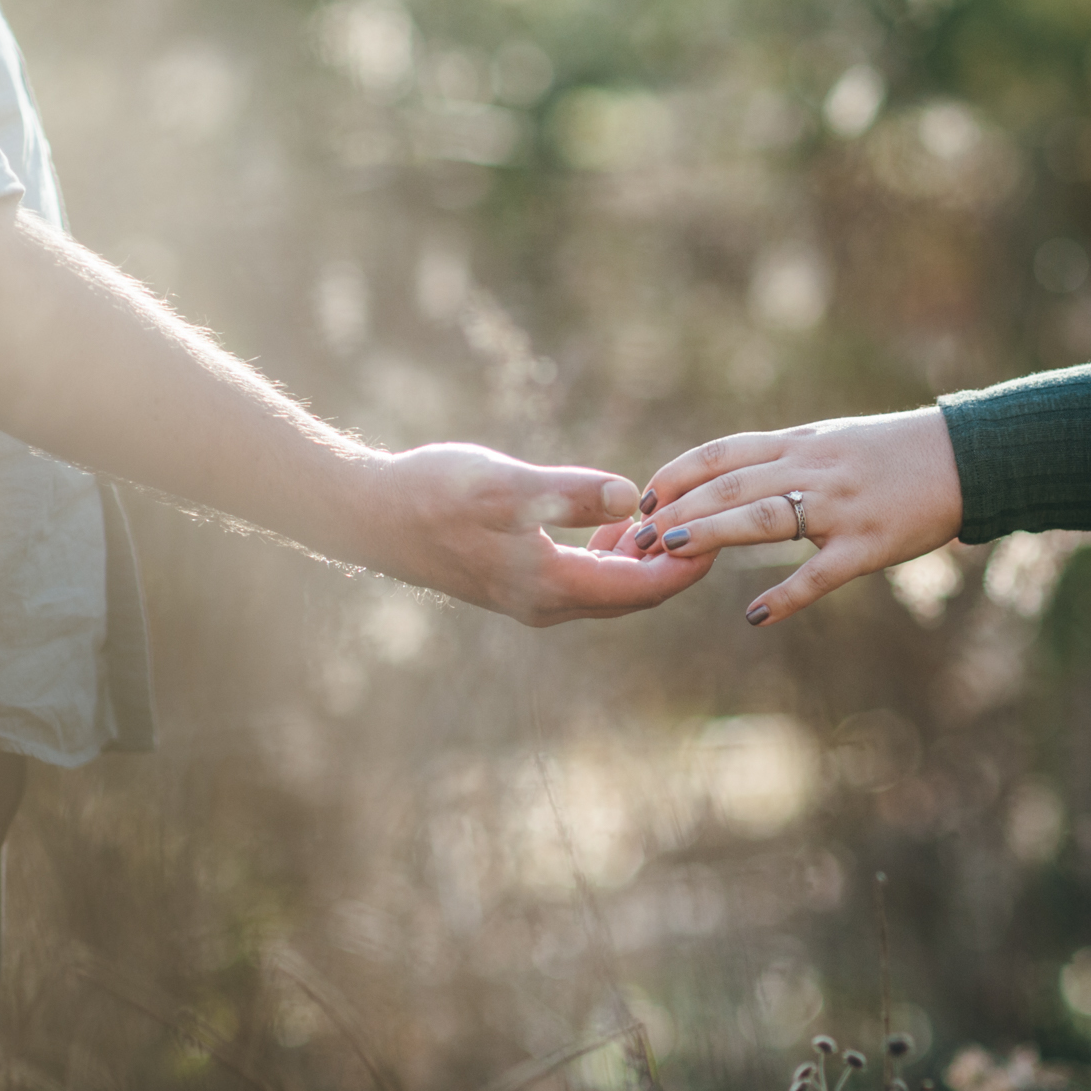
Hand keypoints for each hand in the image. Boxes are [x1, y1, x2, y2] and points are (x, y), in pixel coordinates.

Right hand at [354, 443, 716, 625]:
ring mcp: (529, 595)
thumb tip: (630, 498)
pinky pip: (581, 575)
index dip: (688, 563)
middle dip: (675, 561)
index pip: (643, 588)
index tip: (722, 533)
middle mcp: (545, 603)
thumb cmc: (432, 494)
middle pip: (634, 594)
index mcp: (552, 587)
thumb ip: (571, 493)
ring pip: (608, 585)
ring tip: (672, 516)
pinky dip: (609, 551)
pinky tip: (617, 519)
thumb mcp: (508, 487)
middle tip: (711, 523)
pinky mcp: (514, 578)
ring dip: (642, 555)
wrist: (367, 514)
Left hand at [632, 409, 962, 625]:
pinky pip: (821, 572)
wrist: (962, 459)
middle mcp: (813, 469)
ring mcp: (841, 507)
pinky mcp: (870, 544)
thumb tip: (721, 476)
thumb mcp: (829, 440)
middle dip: (680, 511)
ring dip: (715, 534)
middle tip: (639, 538)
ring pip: (766, 518)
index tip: (644, 499)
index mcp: (799, 444)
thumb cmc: (890, 453)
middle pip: (732, 486)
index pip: (722, 453)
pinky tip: (756, 616)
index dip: (677, 475)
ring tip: (674, 555)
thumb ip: (779, 458)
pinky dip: (787, 595)